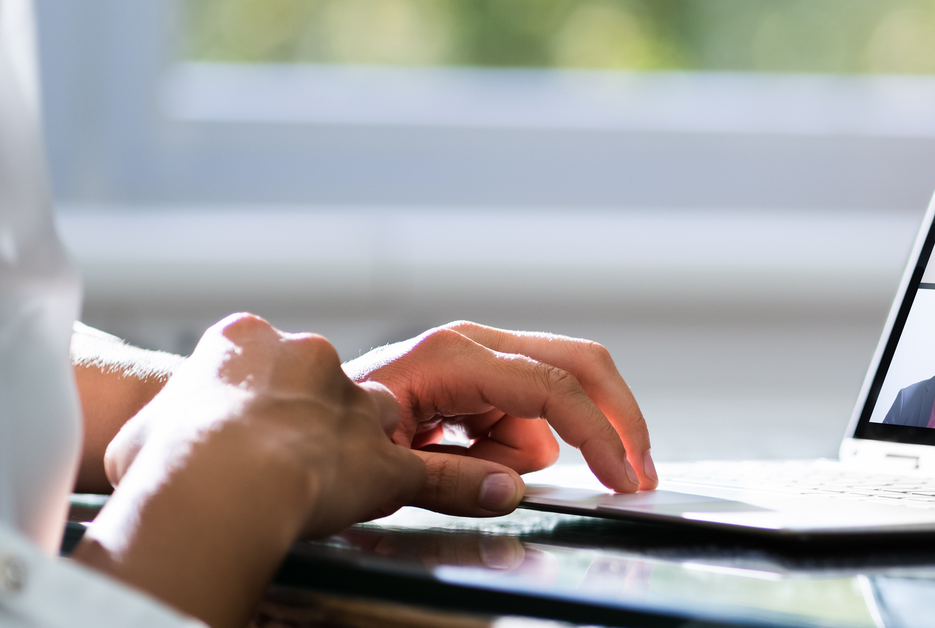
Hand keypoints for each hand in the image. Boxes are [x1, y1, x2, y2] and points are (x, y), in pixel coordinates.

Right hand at [79, 314, 425, 627]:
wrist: (219, 485)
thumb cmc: (167, 462)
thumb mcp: (138, 433)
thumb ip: (163, 426)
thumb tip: (152, 448)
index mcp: (243, 340)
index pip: (261, 355)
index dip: (254, 395)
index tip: (242, 425)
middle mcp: (307, 356)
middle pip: (321, 378)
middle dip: (309, 414)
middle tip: (282, 457)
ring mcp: (353, 401)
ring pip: (375, 411)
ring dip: (359, 442)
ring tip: (331, 480)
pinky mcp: (384, 454)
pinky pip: (403, 470)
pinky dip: (393, 489)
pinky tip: (375, 506)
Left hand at [343, 321, 657, 516]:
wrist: (299, 429)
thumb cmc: (331, 440)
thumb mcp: (388, 471)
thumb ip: (453, 482)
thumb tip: (514, 491)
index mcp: (453, 355)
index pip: (551, 387)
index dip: (597, 433)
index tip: (623, 476)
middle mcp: (473, 344)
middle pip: (578, 363)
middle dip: (613, 418)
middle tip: (634, 472)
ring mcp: (478, 358)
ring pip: (549, 405)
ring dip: (528, 450)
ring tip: (462, 468)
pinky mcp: (479, 379)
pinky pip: (525, 417)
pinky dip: (512, 448)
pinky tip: (461, 456)